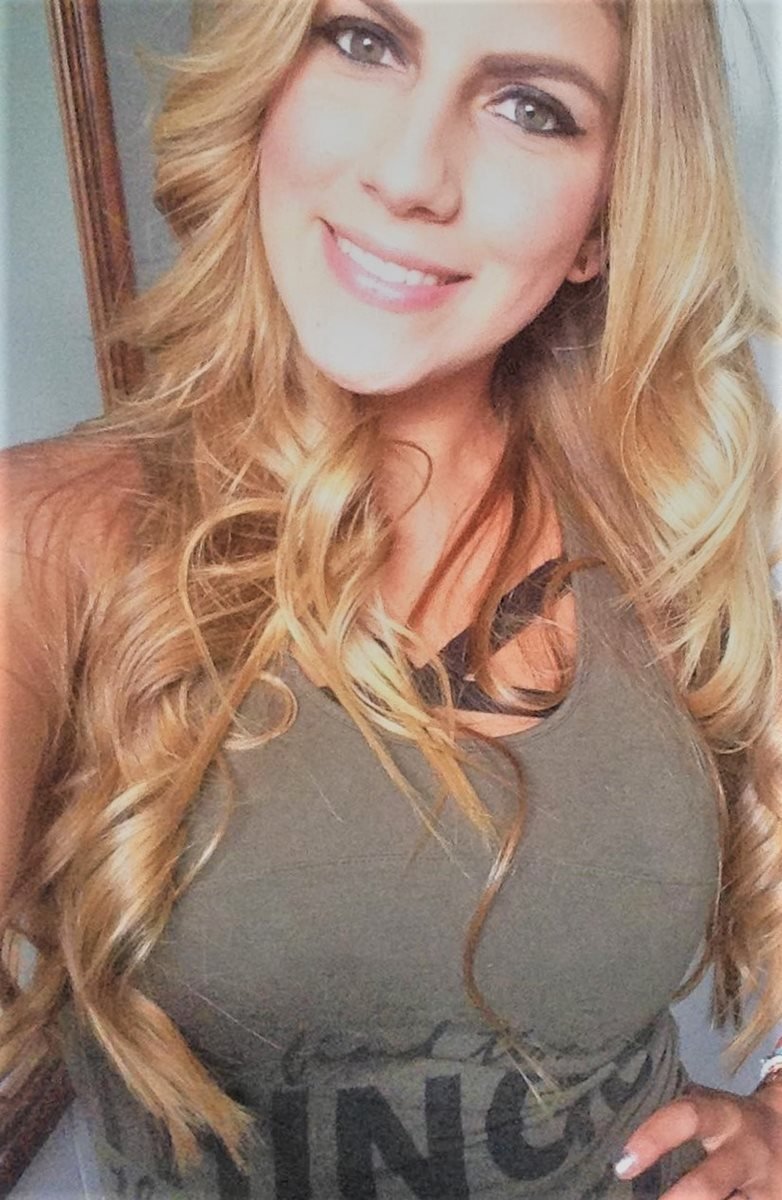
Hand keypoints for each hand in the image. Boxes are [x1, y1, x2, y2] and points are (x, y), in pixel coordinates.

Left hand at [613, 1081, 781, 1197]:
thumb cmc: (730, 1122)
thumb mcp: (711, 1109)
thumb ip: (677, 1119)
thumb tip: (625, 1148)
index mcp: (725, 1117)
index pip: (687, 1117)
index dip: (653, 1138)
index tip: (624, 1164)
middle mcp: (747, 1153)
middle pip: (708, 1185)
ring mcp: (765, 1186)